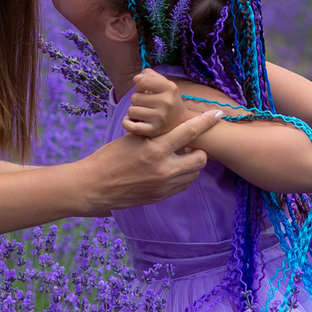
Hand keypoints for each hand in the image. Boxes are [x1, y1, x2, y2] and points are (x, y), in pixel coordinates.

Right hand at [80, 108, 225, 213]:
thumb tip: (173, 125)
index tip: (217, 115)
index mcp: (155, 150)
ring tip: (176, 156)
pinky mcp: (161, 196)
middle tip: (187, 143)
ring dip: (190, 163)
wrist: (94, 186)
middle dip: (198, 149)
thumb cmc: (108, 158)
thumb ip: (155, 132)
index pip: (189, 132)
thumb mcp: (131, 137)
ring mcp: (164, 186)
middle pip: (200, 159)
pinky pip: (182, 185)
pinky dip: (181, 175)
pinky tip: (169, 169)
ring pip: (193, 174)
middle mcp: (164, 170)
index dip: (205, 122)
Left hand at [122, 68, 223, 139]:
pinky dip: (127, 123)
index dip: (139, 86)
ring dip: (134, 111)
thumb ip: (149, 75)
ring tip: (143, 112)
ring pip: (131, 111)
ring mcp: (161, 118)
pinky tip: (131, 120)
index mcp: (170, 88)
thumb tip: (136, 78)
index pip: (142, 82)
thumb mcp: (164, 84)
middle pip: (135, 97)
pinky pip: (131, 127)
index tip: (144, 90)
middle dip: (137, 100)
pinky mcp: (155, 131)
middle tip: (146, 104)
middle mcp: (167, 103)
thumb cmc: (168, 100)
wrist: (182, 122)